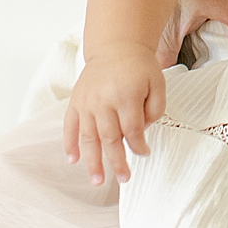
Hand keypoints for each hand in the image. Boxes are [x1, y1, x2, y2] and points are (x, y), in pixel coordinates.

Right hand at [65, 43, 167, 186]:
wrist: (116, 46)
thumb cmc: (140, 67)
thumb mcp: (158, 83)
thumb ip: (156, 109)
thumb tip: (142, 133)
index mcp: (126, 95)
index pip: (133, 130)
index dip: (139, 146)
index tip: (144, 153)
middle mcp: (104, 100)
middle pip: (110, 139)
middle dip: (117, 162)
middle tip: (123, 179)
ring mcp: (87, 102)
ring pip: (88, 137)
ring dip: (92, 162)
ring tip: (97, 181)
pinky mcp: (76, 101)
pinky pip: (69, 125)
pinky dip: (69, 144)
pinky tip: (73, 160)